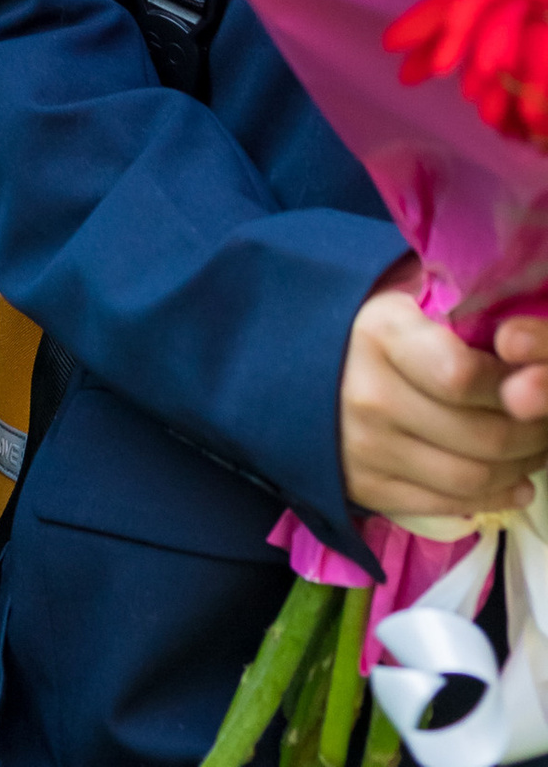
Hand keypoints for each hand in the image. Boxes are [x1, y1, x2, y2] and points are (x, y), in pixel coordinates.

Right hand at [342, 278, 547, 525]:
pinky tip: (514, 481)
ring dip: (519, 469)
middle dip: (534, 435)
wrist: (274, 356)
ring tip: (535, 451)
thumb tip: (523, 342)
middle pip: (480, 436)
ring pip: (471, 478)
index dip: (516, 386)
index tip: (535, 378)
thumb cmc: (357, 315)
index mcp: (379, 334)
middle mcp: (369, 395)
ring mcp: (365, 448)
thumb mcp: (400, 291)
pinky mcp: (364, 487)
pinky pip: (446, 504)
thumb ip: (457, 307)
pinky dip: (493, 498)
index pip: (465, 377)